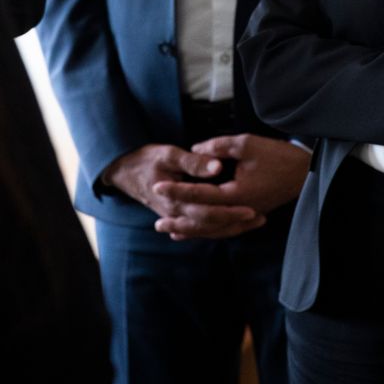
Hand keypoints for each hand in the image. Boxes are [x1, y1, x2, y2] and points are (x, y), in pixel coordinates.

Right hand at [103, 144, 262, 237]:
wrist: (122, 171)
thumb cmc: (146, 160)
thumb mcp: (168, 154)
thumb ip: (193, 162)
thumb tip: (217, 167)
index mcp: (176, 201)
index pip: (209, 212)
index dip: (231, 212)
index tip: (252, 210)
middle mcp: (177, 214)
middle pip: (212, 225)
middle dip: (237, 223)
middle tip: (260, 218)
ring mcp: (176, 217)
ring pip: (207, 229)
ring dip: (231, 227)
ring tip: (254, 222)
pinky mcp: (178, 214)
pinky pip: (200, 226)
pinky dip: (218, 227)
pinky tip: (233, 225)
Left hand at [150, 134, 310, 240]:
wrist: (306, 171)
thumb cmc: (277, 155)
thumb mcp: (246, 144)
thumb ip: (218, 147)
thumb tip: (195, 150)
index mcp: (237, 193)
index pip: (200, 194)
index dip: (177, 190)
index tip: (157, 187)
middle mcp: (240, 210)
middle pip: (204, 221)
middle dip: (179, 221)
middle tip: (156, 222)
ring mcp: (246, 215)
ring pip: (213, 230)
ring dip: (190, 232)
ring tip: (168, 232)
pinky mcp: (250, 215)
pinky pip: (225, 229)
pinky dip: (207, 231)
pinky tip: (193, 232)